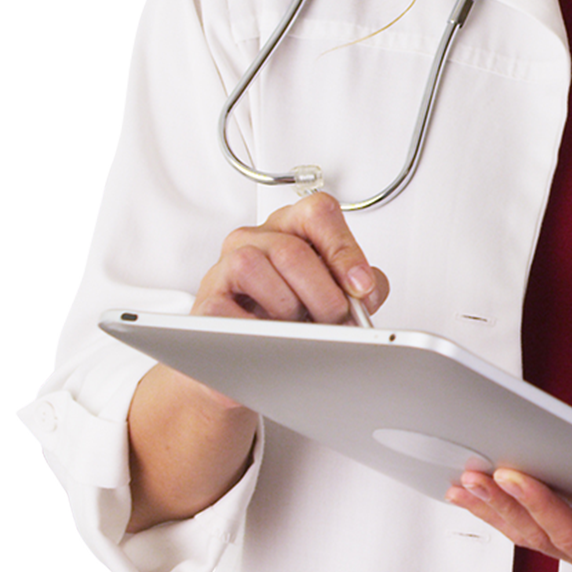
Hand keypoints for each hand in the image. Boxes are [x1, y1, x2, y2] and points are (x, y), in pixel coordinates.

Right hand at [127, 195, 389, 528]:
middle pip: (292, 248)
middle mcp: (257, 238)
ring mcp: (225, 266)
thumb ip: (366, 287)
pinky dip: (254, 326)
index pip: (318, 212)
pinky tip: (272, 339)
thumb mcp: (340, 295)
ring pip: (254, 265)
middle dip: (323, 292)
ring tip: (300, 329)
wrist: (251, 359)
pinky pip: (224, 306)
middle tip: (337, 320)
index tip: (361, 286)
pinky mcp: (204, 301)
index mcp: (294, 227)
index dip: (343, 248)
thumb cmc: (298, 317)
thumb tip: (366, 294)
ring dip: (287, 305)